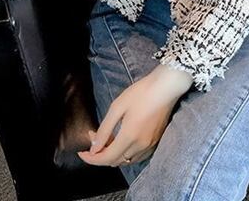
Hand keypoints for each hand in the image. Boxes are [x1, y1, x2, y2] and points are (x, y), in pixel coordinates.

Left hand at [77, 65, 192, 166]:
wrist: (166, 87)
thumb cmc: (141, 92)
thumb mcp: (118, 106)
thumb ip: (105, 129)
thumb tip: (94, 147)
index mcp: (129, 137)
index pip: (106, 158)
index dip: (91, 158)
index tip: (81, 152)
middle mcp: (140, 146)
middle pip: (115, 162)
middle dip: (100, 154)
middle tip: (93, 138)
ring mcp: (150, 145)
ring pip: (126, 161)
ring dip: (113, 155)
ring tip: (107, 138)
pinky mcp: (156, 141)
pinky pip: (137, 157)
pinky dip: (125, 154)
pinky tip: (122, 141)